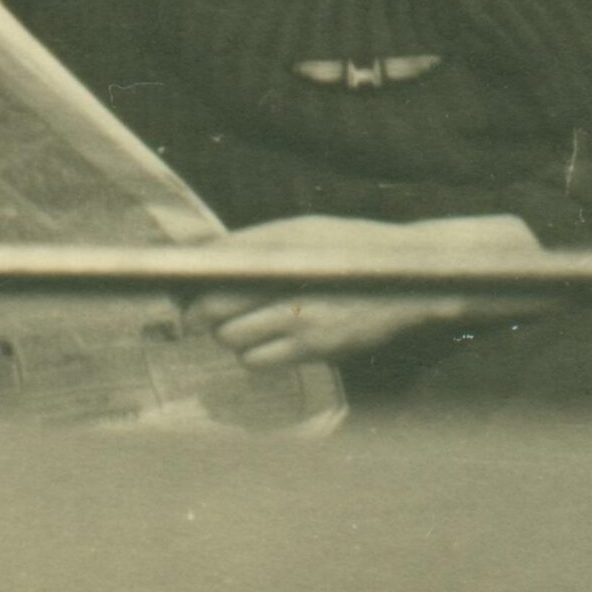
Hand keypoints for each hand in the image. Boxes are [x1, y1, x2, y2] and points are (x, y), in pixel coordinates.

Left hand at [185, 215, 545, 370]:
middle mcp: (290, 280)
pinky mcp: (316, 349)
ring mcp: (303, 318)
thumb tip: (200, 255)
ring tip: (242, 325)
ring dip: (229, 336)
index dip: (188, 284)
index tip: (178, 293)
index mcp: (283, 244)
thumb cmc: (350, 248)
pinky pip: (259, 361)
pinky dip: (252, 354)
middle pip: (214, 307)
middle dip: (199, 314)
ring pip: (233, 340)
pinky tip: (267, 340)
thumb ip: (252, 242)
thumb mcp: (303, 230)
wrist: (413, 278)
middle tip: (196, 316)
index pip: (214, 267)